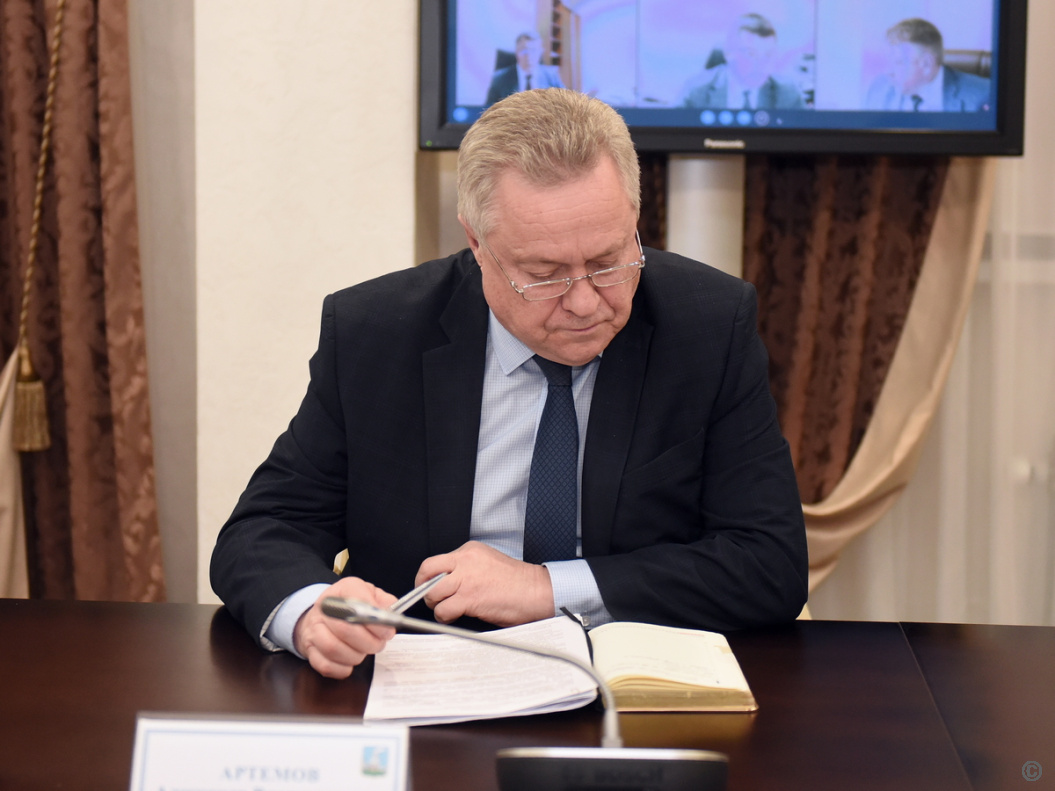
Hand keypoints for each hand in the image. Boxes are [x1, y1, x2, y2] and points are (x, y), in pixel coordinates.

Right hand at [293, 577, 397, 678]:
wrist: (323, 615)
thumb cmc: (351, 606)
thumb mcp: (370, 594)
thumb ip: (384, 602)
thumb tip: (393, 614)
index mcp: (343, 590)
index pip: (358, 601)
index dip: (375, 620)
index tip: (387, 631)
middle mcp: (325, 608)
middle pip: (345, 629)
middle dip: (368, 642)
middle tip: (379, 644)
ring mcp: (314, 629)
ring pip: (333, 649)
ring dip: (355, 656)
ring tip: (364, 651)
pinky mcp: (310, 649)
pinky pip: (325, 665)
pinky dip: (342, 668)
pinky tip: (350, 662)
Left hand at [415, 541, 553, 626]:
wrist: (536, 591)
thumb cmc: (517, 582)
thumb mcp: (488, 563)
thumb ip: (466, 568)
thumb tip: (446, 582)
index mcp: (470, 551)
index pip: (436, 561)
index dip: (429, 577)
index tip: (430, 587)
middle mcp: (465, 560)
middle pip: (427, 571)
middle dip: (423, 588)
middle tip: (430, 598)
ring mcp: (466, 579)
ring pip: (432, 592)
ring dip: (437, 605)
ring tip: (448, 610)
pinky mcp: (470, 597)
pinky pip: (444, 610)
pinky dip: (445, 617)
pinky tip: (456, 617)